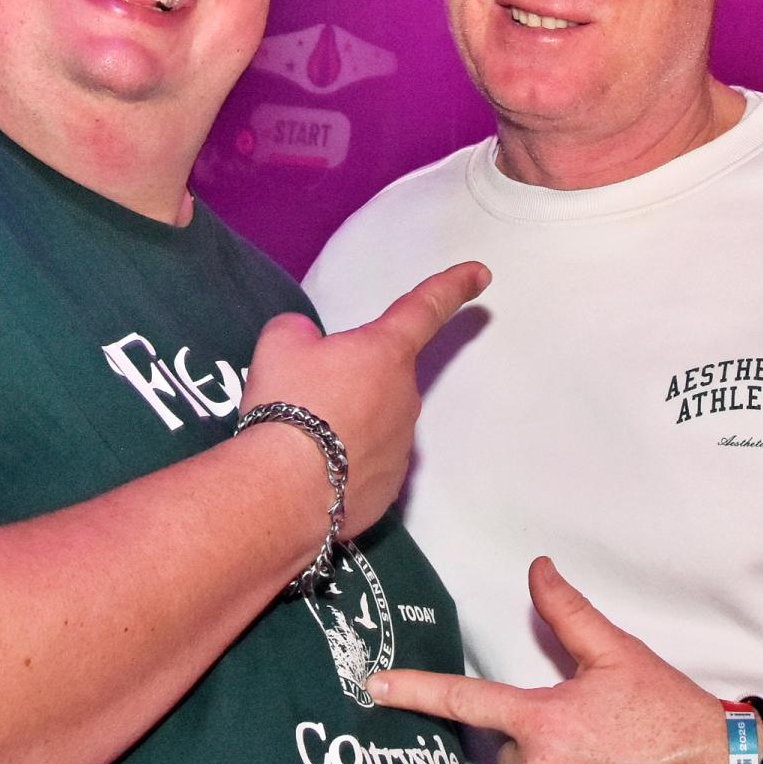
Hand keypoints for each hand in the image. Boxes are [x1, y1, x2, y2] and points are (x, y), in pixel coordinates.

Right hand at [242, 261, 490, 537]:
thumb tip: (311, 347)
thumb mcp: (281, 343)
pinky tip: (313, 472)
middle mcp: (406, 397)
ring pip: (376, 422)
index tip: (482, 274)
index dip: (453, 286)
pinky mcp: (390, 489)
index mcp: (386, 351)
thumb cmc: (288, 403)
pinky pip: (368, 464)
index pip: (425, 308)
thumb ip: (302, 333)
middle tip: (305, 395)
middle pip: (384, 377)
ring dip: (347, 424)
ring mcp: (402, 447)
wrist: (286, 489)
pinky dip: (344, 464)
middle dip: (353, 381)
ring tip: (301, 439)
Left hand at [367, 555, 729, 763]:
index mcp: (542, 720)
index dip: (414, 692)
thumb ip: (567, 613)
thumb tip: (538, 570)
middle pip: (507, 756)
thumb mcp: (619, 654)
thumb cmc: (670, 712)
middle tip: (590, 737)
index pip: (465, 701)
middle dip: (536, 745)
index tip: (373, 688)